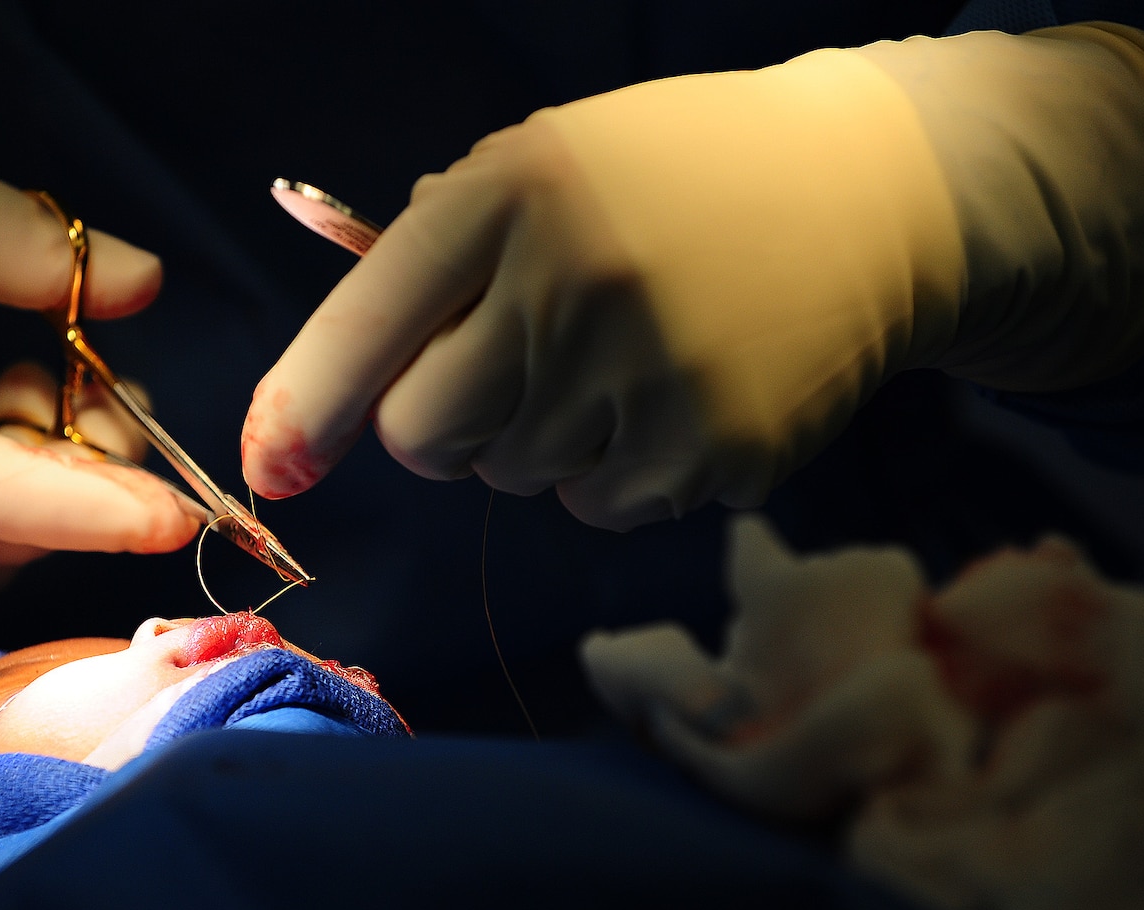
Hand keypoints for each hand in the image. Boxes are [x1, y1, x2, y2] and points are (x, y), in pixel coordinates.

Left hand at [243, 25, 1143, 527]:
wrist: (872, 196)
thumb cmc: (673, 180)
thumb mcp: (547, 167)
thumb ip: (437, 260)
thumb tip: (326, 387)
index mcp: (511, 196)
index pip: (364, 330)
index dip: (301, 411)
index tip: (270, 467)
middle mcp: (574, 289)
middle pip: (427, 438)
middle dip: (443, 420)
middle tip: (511, 362)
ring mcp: (653, 382)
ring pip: (516, 479)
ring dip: (539, 439)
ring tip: (623, 356)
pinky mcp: (720, 454)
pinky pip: (603, 507)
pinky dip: (618, 467)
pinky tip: (676, 393)